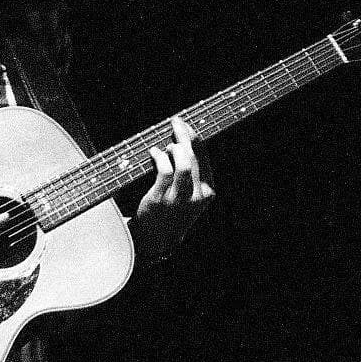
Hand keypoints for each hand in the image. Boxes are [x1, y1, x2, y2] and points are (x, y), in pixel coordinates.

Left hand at [132, 118, 213, 262]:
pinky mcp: (162, 199)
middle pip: (194, 157)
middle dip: (184, 135)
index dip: (195, 138)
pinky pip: (164, 170)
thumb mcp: (189, 195)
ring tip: (166, 145)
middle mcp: (196, 196)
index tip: (186, 125)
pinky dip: (159, 157)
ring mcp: (179, 199)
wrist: (156, 239)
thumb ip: (190, 172)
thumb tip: (180, 140)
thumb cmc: (172, 211)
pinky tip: (153, 152)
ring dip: (174, 148)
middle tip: (175, 122)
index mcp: (207, 192)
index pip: (204, 157)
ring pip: (184, 163)